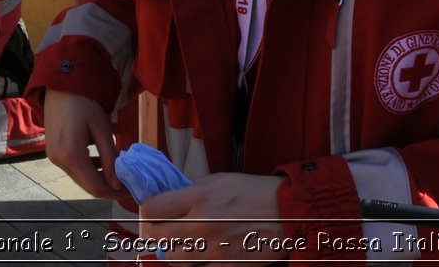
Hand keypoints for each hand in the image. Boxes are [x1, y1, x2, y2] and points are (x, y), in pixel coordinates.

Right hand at [43, 89, 122, 199]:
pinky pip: (74, 169)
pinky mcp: (53, 153)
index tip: (133, 190)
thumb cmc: (84, 103)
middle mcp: (60, 161)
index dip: (115, 193)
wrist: (60, 86)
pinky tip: (101, 161)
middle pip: (87, 186)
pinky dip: (89, 170)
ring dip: (99, 179)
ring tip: (118, 171)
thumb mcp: (102, 129)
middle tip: (129, 182)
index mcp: (71, 156)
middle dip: (109, 187)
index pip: (96, 187)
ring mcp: (54, 158)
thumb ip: (110, 158)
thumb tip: (118, 184)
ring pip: (80, 179)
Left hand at [139, 173, 287, 263]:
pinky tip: (206, 253)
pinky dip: (197, 263)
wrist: (291, 214)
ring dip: (174, 252)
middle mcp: (203, 225)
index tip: (152, 216)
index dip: (147, 214)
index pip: (152, 209)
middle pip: (156, 238)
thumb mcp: (219, 180)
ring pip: (173, 259)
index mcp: (199, 197)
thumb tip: (164, 198)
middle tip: (161, 233)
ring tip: (186, 243)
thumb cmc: (255, 192)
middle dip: (155, 235)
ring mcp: (215, 250)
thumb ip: (189, 190)